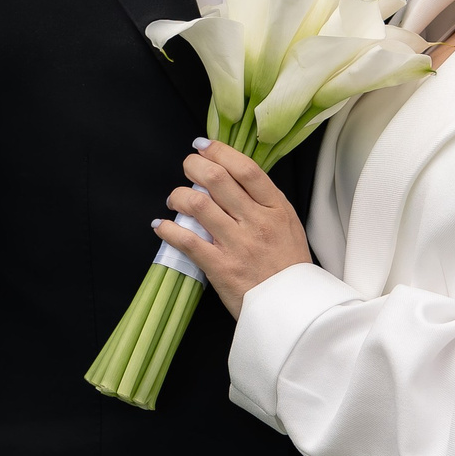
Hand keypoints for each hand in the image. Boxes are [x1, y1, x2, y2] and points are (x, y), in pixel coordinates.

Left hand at [152, 139, 311, 316]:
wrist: (293, 309)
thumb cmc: (289, 267)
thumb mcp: (289, 225)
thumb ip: (264, 201)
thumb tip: (234, 176)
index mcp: (276, 209)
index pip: (246, 168)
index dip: (219, 151)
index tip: (203, 146)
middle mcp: (257, 222)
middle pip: (217, 179)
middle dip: (194, 166)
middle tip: (187, 167)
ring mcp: (238, 245)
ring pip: (197, 204)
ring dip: (178, 196)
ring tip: (175, 199)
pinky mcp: (220, 268)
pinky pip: (186, 240)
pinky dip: (168, 229)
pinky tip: (161, 226)